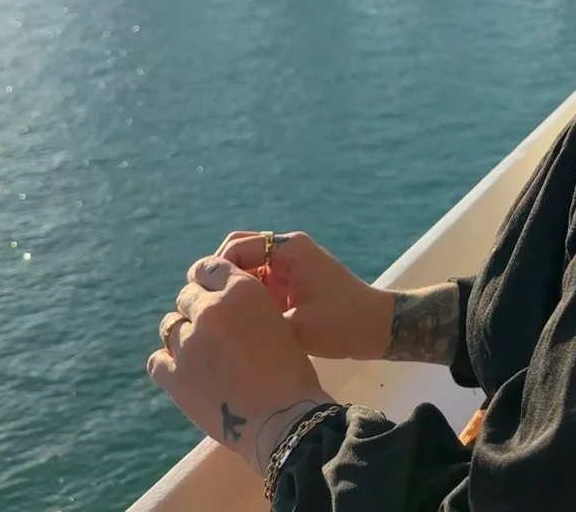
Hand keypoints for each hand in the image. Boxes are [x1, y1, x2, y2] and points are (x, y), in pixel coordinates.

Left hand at [147, 256, 336, 473]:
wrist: (282, 418)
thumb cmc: (289, 369)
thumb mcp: (275, 320)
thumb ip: (245, 306)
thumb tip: (222, 304)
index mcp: (241, 289)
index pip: (208, 267)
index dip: (207, 280)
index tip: (209, 293)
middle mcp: (211, 309)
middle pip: (186, 296)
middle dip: (196, 309)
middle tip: (209, 331)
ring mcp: (189, 344)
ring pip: (170, 326)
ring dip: (182, 334)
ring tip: (198, 353)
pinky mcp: (174, 377)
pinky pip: (156, 360)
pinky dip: (166, 363)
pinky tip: (181, 371)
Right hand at [216, 229, 394, 361]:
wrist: (377, 328)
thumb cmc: (341, 325)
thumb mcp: (295, 327)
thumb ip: (257, 321)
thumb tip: (216, 324)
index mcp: (290, 250)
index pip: (237, 247)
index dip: (214, 270)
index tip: (198, 298)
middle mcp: (288, 249)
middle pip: (239, 249)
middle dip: (218, 275)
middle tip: (202, 307)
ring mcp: (291, 263)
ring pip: (248, 265)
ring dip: (232, 286)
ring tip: (214, 316)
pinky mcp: (293, 278)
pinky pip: (260, 279)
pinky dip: (246, 295)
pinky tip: (236, 321)